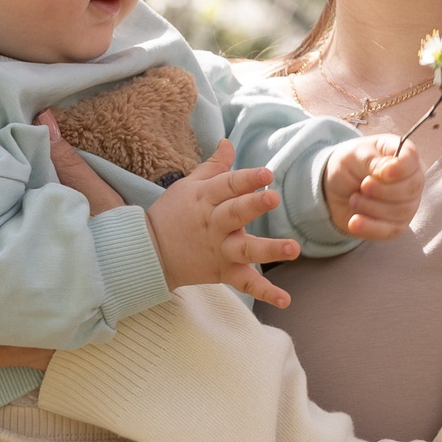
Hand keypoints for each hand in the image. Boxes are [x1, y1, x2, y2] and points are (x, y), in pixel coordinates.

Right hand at [144, 139, 298, 306]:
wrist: (148, 253)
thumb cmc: (171, 214)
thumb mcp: (188, 186)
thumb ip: (214, 167)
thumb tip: (229, 142)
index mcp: (205, 199)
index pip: (227, 185)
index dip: (247, 178)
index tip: (266, 173)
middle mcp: (213, 224)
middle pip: (235, 213)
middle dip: (253, 205)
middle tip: (273, 197)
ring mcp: (219, 250)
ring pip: (245, 250)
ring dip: (269, 249)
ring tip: (293, 248)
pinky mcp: (222, 272)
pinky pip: (245, 284)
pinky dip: (264, 293)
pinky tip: (285, 299)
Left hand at [324, 137, 422, 239]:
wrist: (333, 190)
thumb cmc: (349, 165)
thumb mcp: (354, 155)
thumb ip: (372, 161)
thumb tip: (387, 170)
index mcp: (401, 154)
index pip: (411, 159)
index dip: (400, 168)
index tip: (382, 173)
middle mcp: (410, 179)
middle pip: (411, 188)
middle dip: (383, 190)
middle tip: (362, 186)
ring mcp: (407, 204)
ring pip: (400, 211)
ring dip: (371, 206)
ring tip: (353, 199)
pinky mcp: (396, 225)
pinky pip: (390, 231)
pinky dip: (370, 227)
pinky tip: (354, 222)